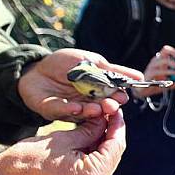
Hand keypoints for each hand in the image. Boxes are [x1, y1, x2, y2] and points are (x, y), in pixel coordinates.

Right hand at [0, 111, 125, 174]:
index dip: (117, 125)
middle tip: (107, 111)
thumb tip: (104, 118)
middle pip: (111, 153)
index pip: (116, 145)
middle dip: (109, 132)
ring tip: (97, 119)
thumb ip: (88, 130)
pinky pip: (91, 166)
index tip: (115, 108)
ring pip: (102, 159)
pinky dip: (91, 151)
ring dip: (100, 140)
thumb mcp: (62, 139)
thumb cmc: (27, 162)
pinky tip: (87, 134)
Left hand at [17, 48, 133, 120]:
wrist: (35, 68)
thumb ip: (114, 70)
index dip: (117, 97)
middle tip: (112, 106)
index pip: (112, 96)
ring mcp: (70, 108)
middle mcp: (87, 103)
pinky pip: (61, 111)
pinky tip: (76, 107)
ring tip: (97, 108)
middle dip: (107, 107)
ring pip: (83, 113)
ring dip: (91, 111)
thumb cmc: (65, 64)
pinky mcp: (52, 110)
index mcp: (98, 92)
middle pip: (100, 107)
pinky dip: (69, 110)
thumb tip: (139, 76)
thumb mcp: (92, 61)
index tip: (123, 97)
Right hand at [137, 45, 174, 96]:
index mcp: (160, 60)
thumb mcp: (169, 81)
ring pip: (163, 62)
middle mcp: (156, 61)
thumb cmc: (156, 82)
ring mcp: (152, 67)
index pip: (168, 50)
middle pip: (165, 51)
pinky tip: (173, 82)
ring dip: (174, 66)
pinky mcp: (149, 75)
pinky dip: (168, 78)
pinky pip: (159, 75)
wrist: (141, 90)